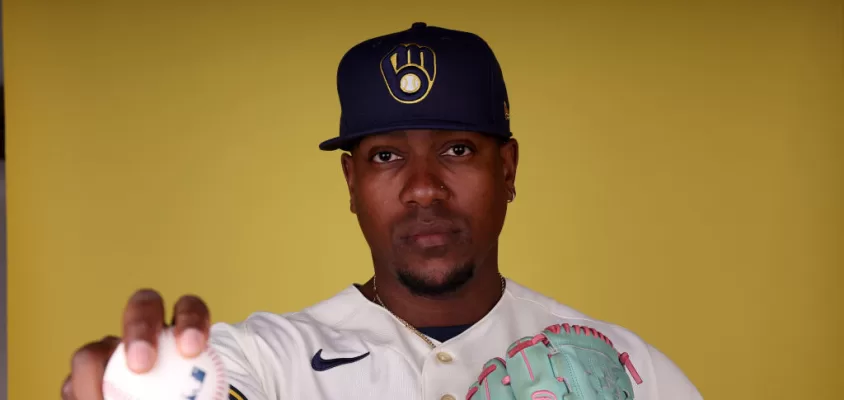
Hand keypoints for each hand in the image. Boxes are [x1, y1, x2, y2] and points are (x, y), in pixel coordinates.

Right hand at [61, 289, 210, 399]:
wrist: (162, 399)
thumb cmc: (186, 398)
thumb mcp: (197, 393)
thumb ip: (198, 388)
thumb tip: (199, 394)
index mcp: (179, 333)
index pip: (188, 308)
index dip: (190, 320)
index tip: (192, 348)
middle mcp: (142, 334)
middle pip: (141, 307)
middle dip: (139, 329)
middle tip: (142, 365)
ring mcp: (107, 355)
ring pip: (90, 354)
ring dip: (92, 381)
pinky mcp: (80, 382)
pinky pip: (71, 388)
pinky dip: (82, 398)